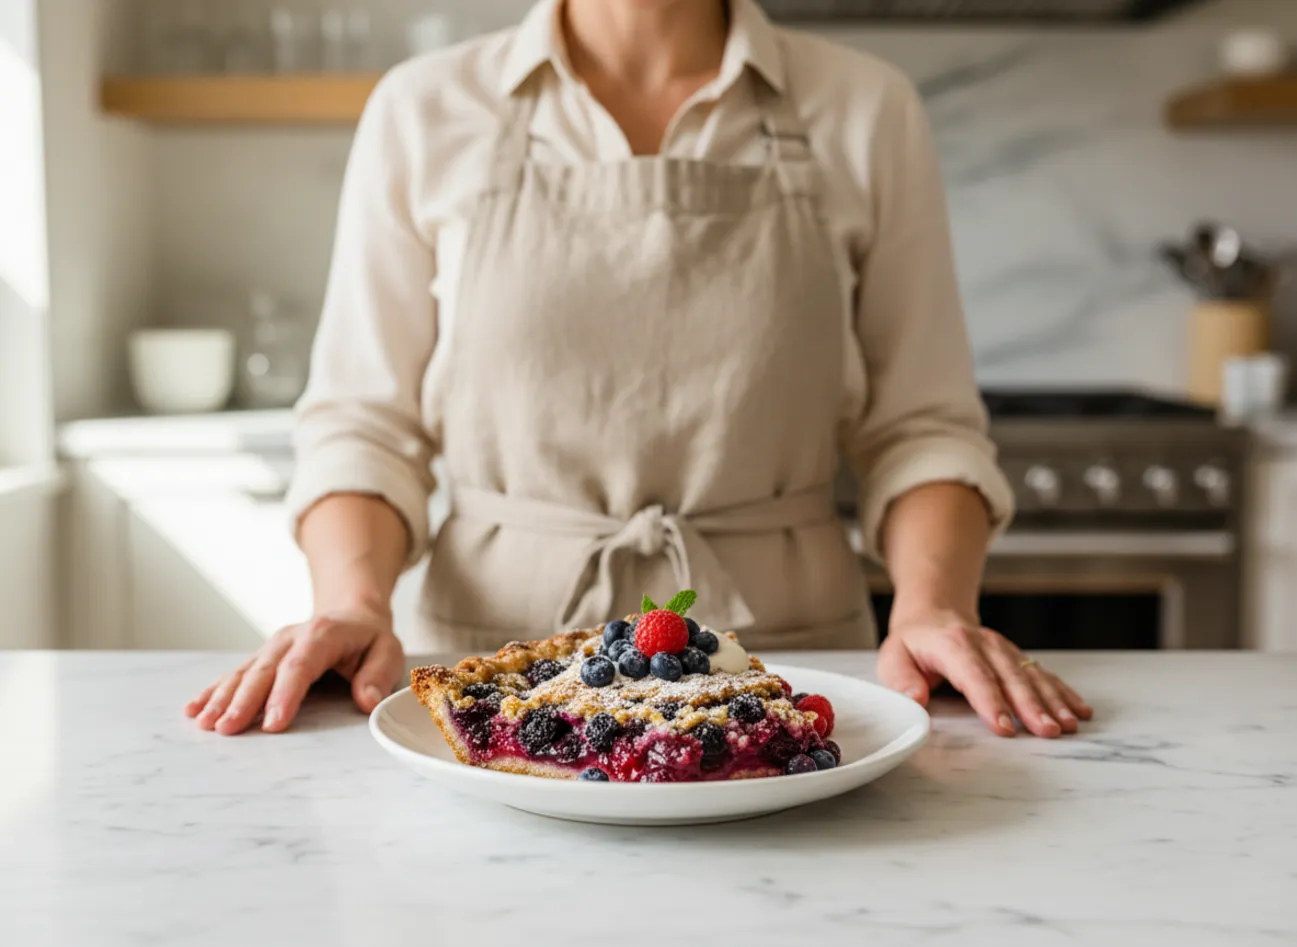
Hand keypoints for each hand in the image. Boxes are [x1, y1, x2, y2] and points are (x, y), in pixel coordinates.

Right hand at [184, 608, 404, 735]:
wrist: (351, 614)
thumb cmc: (369, 639)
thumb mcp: (388, 650)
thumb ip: (378, 675)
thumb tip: (366, 701)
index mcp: (322, 635)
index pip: (300, 666)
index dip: (285, 695)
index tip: (273, 724)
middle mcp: (290, 638)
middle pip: (264, 671)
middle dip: (244, 701)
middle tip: (227, 729)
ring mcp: (271, 647)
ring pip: (243, 673)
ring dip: (222, 698)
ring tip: (204, 723)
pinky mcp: (261, 657)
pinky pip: (234, 674)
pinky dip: (213, 691)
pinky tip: (194, 709)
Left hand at [878, 612, 1092, 737]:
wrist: (935, 613)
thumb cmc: (913, 643)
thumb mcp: (894, 656)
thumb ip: (902, 679)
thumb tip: (916, 700)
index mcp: (952, 644)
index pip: (973, 674)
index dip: (990, 700)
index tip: (1003, 727)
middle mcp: (984, 644)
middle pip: (1010, 677)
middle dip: (1030, 706)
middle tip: (1047, 731)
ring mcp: (1005, 649)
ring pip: (1032, 675)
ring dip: (1052, 701)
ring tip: (1068, 725)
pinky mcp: (1017, 657)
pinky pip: (1043, 674)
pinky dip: (1063, 692)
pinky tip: (1080, 709)